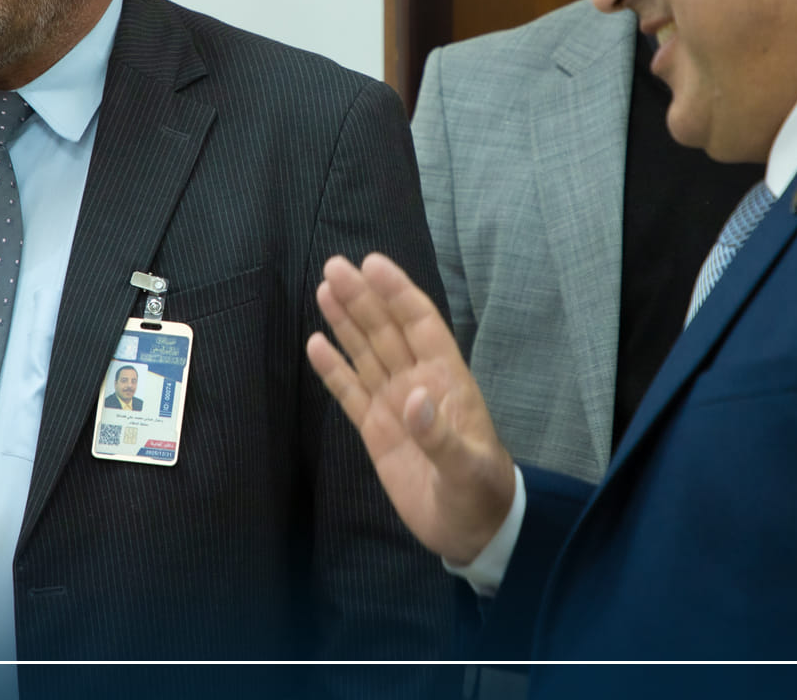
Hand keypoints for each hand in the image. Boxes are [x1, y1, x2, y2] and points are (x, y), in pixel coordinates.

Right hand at [307, 252, 516, 564]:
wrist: (471, 531)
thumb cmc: (480, 494)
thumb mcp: (468, 469)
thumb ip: (441, 436)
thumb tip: (414, 399)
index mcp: (447, 380)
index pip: (420, 324)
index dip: (398, 293)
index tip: (373, 264)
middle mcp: (419, 383)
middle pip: (386, 331)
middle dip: (362, 298)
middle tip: (334, 266)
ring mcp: (395, 405)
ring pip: (366, 353)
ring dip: (346, 322)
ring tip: (324, 288)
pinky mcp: (376, 431)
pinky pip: (350, 392)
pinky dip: (334, 369)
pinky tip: (316, 343)